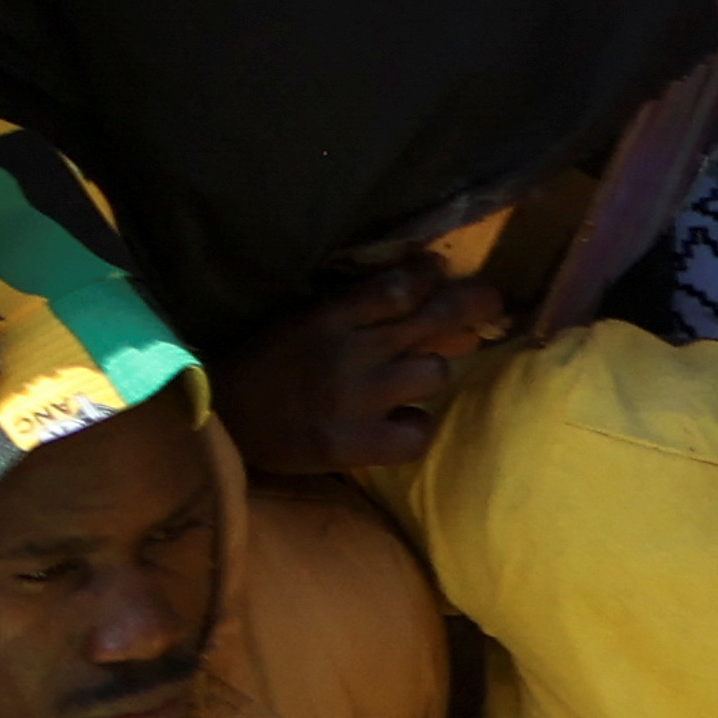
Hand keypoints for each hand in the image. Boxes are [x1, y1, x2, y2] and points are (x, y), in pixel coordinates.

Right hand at [208, 252, 508, 473]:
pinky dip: (414, 424)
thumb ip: (353, 308)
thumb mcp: (300, 322)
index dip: (430, 277)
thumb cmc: (263, 366)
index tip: (444, 271)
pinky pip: (418, 431)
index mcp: (325, 318)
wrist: (223, 423)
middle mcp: (346, 354)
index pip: (395, 288)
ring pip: (434, 374)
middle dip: (470, 306)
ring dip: (432, 371)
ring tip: (415, 375)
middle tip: (494, 301)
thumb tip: (423, 284)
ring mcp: (354, 401)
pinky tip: (399, 422)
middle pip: (429, 322)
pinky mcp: (356, 445)